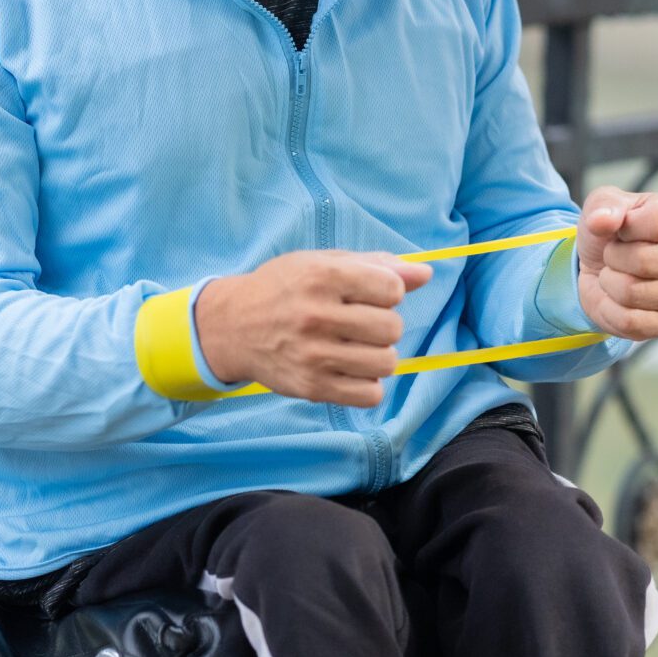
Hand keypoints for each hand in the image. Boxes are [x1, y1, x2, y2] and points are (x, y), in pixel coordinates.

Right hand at [192, 251, 430, 406]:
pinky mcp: (311, 387)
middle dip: (385, 324)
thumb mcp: (324, 262)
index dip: (389, 291)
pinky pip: (370, 394)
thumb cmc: (285, 288)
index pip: (392, 289)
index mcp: (321, 277)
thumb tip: (426, 273)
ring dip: (379, 355)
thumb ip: (378, 265)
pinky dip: (368, 384)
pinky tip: (350, 369)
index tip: (370, 294)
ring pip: (387, 363)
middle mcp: (316, 316)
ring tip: (357, 346)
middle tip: (361, 322)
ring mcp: (313, 355)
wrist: (231, 326)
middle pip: (392, 328)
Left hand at [576, 187, 657, 341]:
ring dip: (609, 281)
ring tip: (616, 272)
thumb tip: (602, 220)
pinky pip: (629, 321)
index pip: (656, 222)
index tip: (622, 227)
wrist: (601, 264)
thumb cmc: (612, 229)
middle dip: (613, 256)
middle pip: (644, 262)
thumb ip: (605, 205)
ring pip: (631, 293)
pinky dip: (609, 308)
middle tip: (614, 252)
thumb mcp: (604, 203)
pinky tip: (615, 296)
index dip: (625, 226)